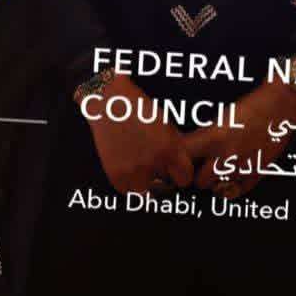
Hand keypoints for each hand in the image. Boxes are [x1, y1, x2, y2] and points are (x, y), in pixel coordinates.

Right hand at [84, 74, 193, 193]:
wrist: (109, 103)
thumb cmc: (140, 109)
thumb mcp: (166, 125)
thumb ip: (176, 147)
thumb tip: (182, 166)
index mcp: (170, 149)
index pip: (185, 178)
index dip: (183, 174)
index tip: (180, 170)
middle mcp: (153, 163)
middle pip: (167, 186)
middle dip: (166, 177)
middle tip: (161, 168)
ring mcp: (133, 171)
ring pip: (148, 191)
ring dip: (149, 183)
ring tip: (145, 168)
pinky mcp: (116, 176)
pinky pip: (129, 191)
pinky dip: (131, 183)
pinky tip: (131, 168)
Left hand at [178, 79, 295, 197]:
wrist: (284, 103)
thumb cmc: (255, 103)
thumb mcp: (223, 116)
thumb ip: (206, 135)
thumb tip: (190, 148)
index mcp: (214, 137)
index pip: (183, 156)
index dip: (179, 157)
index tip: (179, 156)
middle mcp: (226, 156)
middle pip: (199, 181)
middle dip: (198, 173)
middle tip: (201, 163)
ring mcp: (242, 168)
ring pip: (217, 188)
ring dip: (215, 180)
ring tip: (218, 167)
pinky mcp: (257, 174)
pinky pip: (237, 191)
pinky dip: (233, 185)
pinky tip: (234, 171)